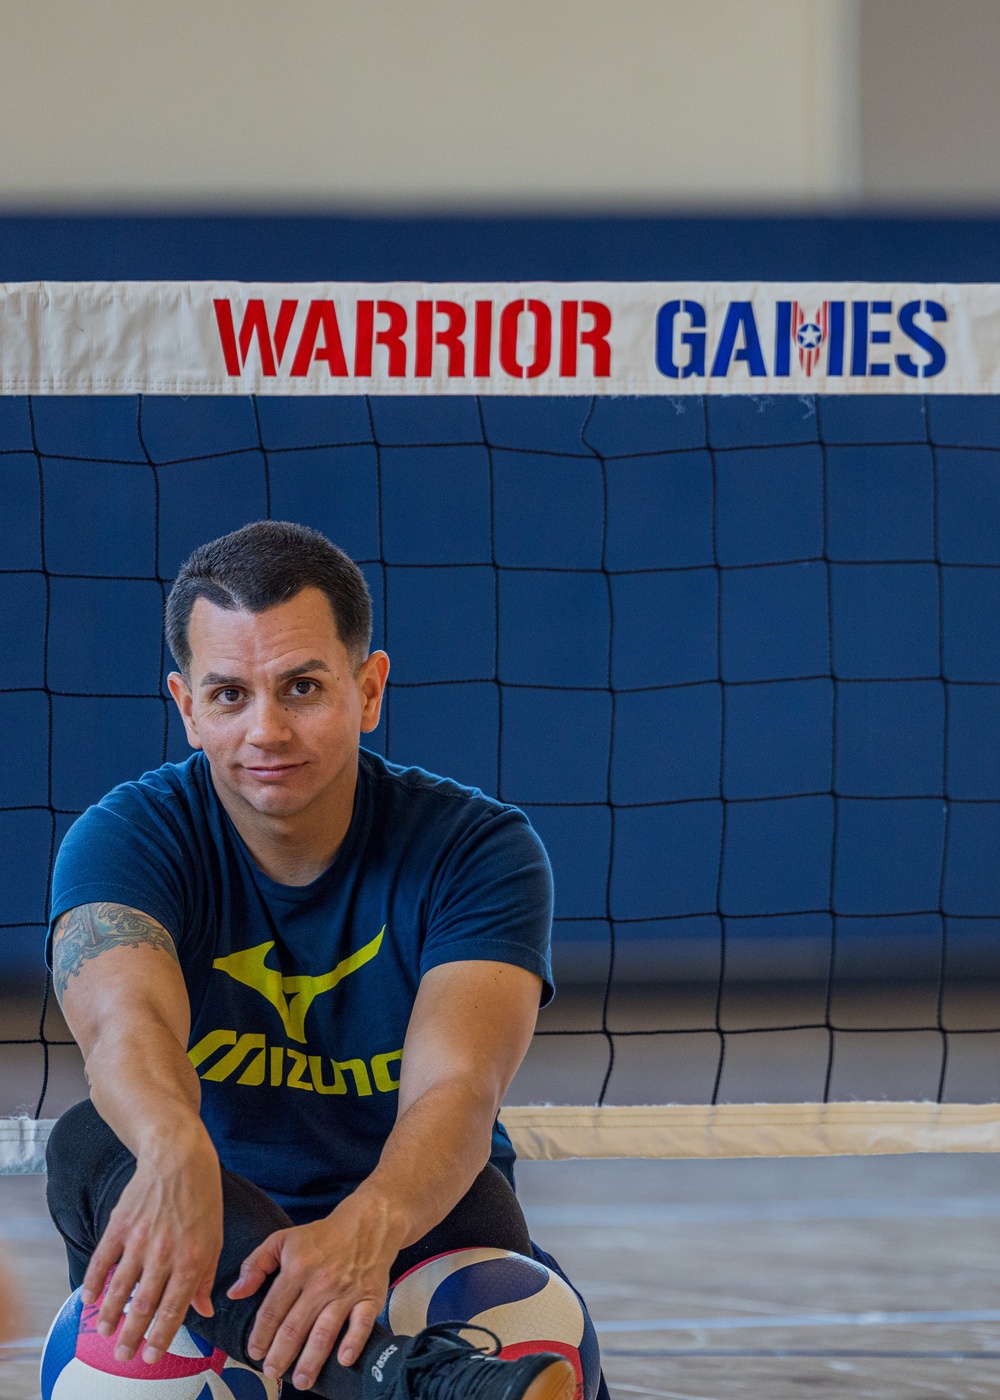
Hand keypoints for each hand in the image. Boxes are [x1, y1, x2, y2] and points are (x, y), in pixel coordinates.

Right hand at [81, 1128, 222, 1366]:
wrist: (178, 1155)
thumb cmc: (202, 1195)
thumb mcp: (215, 1236)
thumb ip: (207, 1276)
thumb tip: (205, 1310)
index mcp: (192, 1259)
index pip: (173, 1310)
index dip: (160, 1338)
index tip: (151, 1357)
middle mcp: (164, 1254)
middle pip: (143, 1306)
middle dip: (132, 1336)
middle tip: (123, 1355)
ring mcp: (139, 1240)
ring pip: (120, 1288)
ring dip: (110, 1314)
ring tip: (105, 1331)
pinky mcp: (119, 1226)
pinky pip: (102, 1260)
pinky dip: (93, 1282)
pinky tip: (89, 1298)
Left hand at [227, 1187, 400, 1390]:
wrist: (368, 1223)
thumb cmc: (322, 1236)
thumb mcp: (283, 1239)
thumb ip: (255, 1265)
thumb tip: (235, 1293)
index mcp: (297, 1267)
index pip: (273, 1309)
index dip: (260, 1335)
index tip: (254, 1352)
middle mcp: (321, 1282)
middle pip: (296, 1326)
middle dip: (281, 1355)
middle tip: (271, 1372)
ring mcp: (347, 1291)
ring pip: (325, 1332)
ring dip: (311, 1360)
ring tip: (301, 1381)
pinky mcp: (370, 1297)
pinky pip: (362, 1324)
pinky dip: (353, 1343)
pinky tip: (343, 1360)